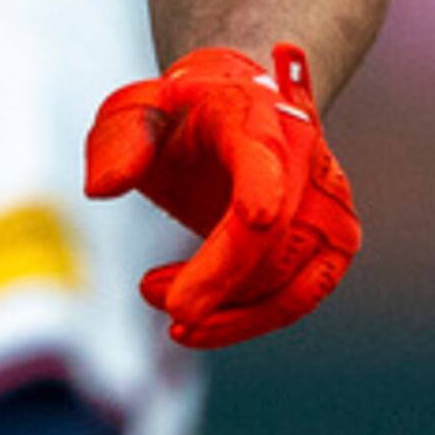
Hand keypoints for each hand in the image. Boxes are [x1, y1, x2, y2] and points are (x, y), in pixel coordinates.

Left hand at [83, 41, 358, 349]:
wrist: (234, 111)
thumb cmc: (179, 116)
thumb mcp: (136, 111)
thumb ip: (118, 141)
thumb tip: (101, 189)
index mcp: (256, 115)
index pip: (265, 158)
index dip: (263, 189)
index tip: (256, 218)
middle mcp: (305, 157)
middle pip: (276, 235)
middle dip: (219, 278)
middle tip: (154, 296)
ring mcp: (330, 204)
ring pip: (292, 281)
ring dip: (228, 311)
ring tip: (159, 301)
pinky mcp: (333, 245)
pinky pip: (298, 298)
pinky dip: (247, 320)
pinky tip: (199, 323)